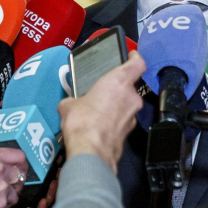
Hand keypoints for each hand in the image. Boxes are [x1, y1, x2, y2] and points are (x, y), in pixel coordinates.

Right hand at [58, 51, 145, 173]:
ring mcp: (133, 116)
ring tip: (98, 110)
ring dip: (116, 105)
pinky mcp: (129, 132)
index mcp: (120, 81)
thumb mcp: (69, 105)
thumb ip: (72, 100)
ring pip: (126, 104)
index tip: (131, 55)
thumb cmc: (82, 120)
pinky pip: (122, 120)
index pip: (138, 63)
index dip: (135, 57)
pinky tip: (99, 125)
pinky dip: (114, 120)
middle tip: (102, 90)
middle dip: (117, 88)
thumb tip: (69, 104)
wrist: (90, 152)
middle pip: (129, 86)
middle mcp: (131, 96)